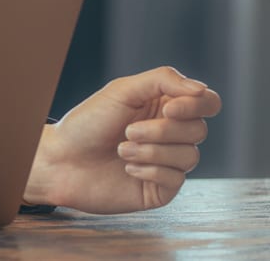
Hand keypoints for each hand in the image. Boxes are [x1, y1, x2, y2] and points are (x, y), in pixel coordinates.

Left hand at [23, 66, 220, 213]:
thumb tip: (201, 89)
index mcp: (166, 106)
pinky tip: (127, 168)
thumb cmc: (88, 122)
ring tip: (121, 149)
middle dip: (162, 130)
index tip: (168, 109)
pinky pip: (176, 179)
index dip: (196, 105)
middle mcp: (171, 134)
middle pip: (199, 130)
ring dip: (152, 151)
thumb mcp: (123, 90)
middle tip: (128, 131)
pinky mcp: (160, 189)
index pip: (207, 102)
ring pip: (190, 155)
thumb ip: (164, 81)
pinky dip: (151, 170)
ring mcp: (168, 162)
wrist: (61, 160)